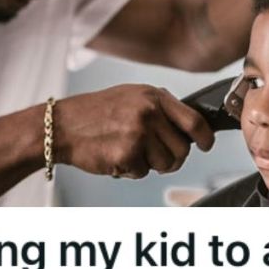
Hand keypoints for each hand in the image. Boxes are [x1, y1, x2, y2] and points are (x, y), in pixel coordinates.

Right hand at [52, 84, 214, 178]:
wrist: (62, 125)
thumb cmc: (94, 114)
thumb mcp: (131, 97)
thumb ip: (159, 109)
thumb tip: (188, 128)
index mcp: (153, 96)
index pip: (194, 120)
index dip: (204, 137)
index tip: (205, 145)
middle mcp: (149, 111)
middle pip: (183, 148)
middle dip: (173, 159)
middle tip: (156, 158)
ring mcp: (139, 132)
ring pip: (166, 164)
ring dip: (150, 165)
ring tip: (129, 152)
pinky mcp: (127, 153)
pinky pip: (143, 172)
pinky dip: (131, 170)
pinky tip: (115, 156)